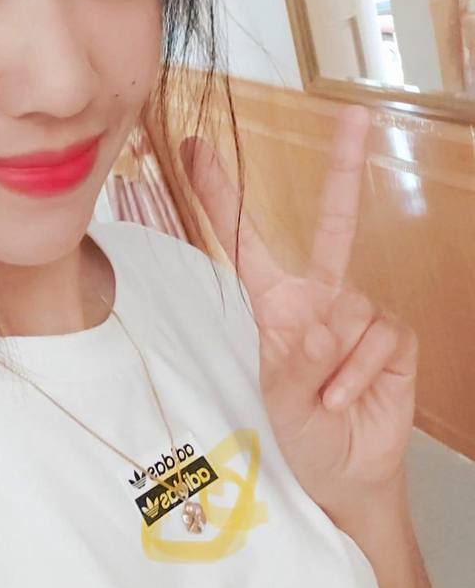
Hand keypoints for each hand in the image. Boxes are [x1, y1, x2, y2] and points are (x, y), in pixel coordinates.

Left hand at [179, 105, 417, 526]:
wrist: (344, 473)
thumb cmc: (299, 432)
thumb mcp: (278, 401)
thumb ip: (294, 363)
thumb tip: (323, 326)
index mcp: (277, 305)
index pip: (245, 243)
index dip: (221, 197)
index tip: (192, 150)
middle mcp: (321, 299)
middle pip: (335, 226)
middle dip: (344, 168)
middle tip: (353, 115)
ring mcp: (360, 315)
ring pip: (351, 312)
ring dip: (332, 366)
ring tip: (323, 399)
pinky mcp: (394, 337)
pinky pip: (378, 340)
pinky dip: (358, 376)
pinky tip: (346, 399)